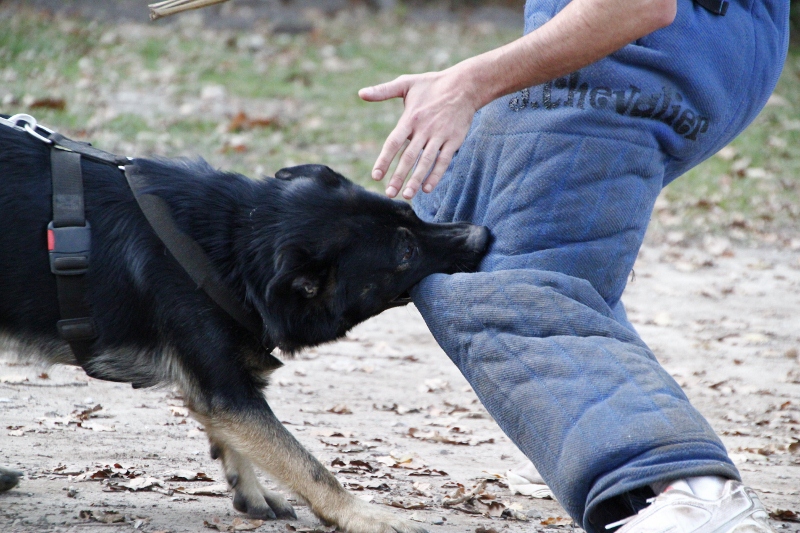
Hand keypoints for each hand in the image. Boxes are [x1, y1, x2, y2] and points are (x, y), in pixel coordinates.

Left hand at [359, 65, 480, 198]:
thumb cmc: (432, 85)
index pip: (394, 143)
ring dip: (416, 179)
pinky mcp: (454, 140)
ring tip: (407, 195)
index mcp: (410, 118)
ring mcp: (440, 135)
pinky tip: (427, 188)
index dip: (384, 160)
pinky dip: (436, 175)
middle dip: (399, 176)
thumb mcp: (406, 83)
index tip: (376, 176)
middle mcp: (424, 129)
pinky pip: (444, 161)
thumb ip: (383, 91)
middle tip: (389, 193)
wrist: (465, 85)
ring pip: (426, 161)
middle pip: (409, 157)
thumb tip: (360, 94)